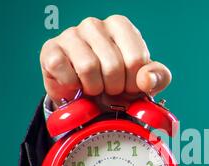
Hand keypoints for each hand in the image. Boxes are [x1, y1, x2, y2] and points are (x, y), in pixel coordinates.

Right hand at [40, 15, 171, 107]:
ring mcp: (70, 35)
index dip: (134, 82)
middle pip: (113, 66)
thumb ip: (158, 77)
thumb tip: (146, 80)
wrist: (87, 98)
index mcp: (120, 26)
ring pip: (88, 68)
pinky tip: (76, 85)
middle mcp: (95, 25)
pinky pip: (66, 74)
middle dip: (114, 88)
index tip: (129, 85)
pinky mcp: (51, 50)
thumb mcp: (146, 82)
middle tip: (109, 89)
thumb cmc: (119, 84)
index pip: (136, 59)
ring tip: (93, 87)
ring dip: (94, 88)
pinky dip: (74, 88)